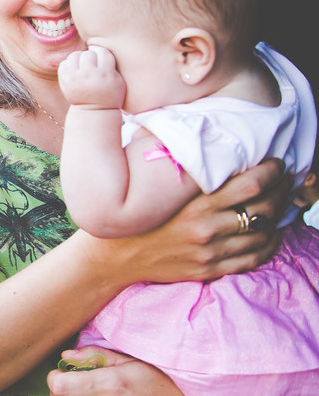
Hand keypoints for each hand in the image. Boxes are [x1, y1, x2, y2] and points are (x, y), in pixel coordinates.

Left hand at [44, 347, 218, 395]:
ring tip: (80, 395)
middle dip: (56, 392)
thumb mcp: (128, 360)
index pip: (61, 386)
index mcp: (112, 385)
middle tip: (66, 383)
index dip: (54, 378)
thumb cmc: (159, 379)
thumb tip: (64, 357)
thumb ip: (93, 356)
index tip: (60, 372)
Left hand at [58, 45, 124, 108]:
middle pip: (88, 53)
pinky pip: (64, 63)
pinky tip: (76, 70)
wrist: (94, 111)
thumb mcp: (119, 80)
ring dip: (80, 58)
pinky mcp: (64, 82)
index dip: (103, 54)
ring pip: (74, 56)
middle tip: (94, 64)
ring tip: (84, 65)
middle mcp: (88, 75)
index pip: (103, 52)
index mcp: (105, 74)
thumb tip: (97, 45)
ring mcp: (74, 79)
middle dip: (92, 57)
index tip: (103, 61)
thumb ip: (112, 63)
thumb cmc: (110, 93)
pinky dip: (70, 64)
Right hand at [91, 158, 289, 283]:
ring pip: (263, 234)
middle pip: (263, 208)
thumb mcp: (144, 182)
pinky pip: (253, 259)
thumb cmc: (129, 214)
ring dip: (279, 217)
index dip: (271, 172)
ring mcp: (210, 253)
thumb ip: (165, 155)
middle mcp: (206, 230)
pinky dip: (270, 245)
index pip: (250, 186)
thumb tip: (184, 125)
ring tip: (281, 203)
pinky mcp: (209, 270)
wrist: (111, 258)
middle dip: (281, 191)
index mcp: (193, 205)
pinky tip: (271, 233)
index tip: (275, 163)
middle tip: (285, 180)